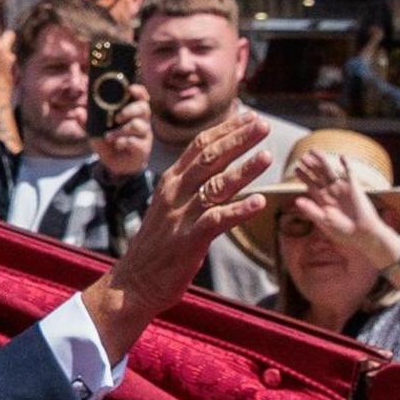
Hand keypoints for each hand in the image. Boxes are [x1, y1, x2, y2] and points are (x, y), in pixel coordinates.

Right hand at [84, 110, 272, 356]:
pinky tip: (259, 202)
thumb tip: (217, 171)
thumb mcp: (169, 208)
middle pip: (209, 158)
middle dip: (238, 139)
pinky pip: (217, 221)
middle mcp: (174, 193)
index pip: (199, 146)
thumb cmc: (156, 247)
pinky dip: (239, 210)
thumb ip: (190, 189)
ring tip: (267, 156)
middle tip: (263, 125)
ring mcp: (180, 216)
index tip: (249, 116)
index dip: (225, 129)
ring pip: (215, 186)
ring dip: (243, 170)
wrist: (132, 283)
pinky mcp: (188, 241)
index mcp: (170, 182)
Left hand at [91, 83, 151, 178]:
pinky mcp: (142, 148)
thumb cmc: (108, 142)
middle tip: (117, 117)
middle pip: (143, 108)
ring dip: (122, 130)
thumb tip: (78, 111)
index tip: (130, 88)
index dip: (138, 91)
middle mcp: (141, 121)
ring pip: (139, 125)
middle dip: (130, 110)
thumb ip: (87, 121)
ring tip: (109, 136)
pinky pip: (136, 142)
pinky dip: (124, 142)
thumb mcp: (95, 131)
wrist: (114, 165)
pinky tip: (117, 144)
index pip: (140, 97)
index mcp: (131, 112)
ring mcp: (143, 135)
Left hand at [292, 152, 399, 265]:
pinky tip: (341, 157)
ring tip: (315, 151)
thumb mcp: (324, 221)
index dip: (304, 177)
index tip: (296, 168)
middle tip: (302, 157)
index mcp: (322, 201)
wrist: (363, 235)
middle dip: (311, 166)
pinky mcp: (355, 188)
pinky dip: (346, 165)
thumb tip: (296, 200)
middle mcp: (331, 193)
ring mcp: (342, 189)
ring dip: (323, 161)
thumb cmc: (343, 232)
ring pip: (330, 172)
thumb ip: (311, 210)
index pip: (311, 185)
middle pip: (318, 176)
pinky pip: (350, 174)